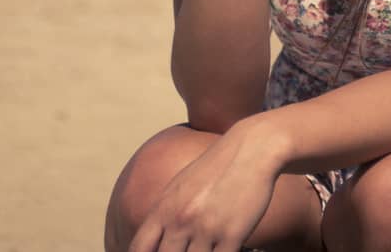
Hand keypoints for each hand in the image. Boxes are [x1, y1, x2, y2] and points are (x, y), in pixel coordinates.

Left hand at [127, 122, 280, 251]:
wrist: (251, 149)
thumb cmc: (216, 168)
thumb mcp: (180, 186)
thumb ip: (164, 214)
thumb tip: (152, 240)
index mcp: (164, 208)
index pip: (139, 248)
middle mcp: (181, 220)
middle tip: (187, 250)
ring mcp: (206, 228)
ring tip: (207, 247)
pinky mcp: (232, 234)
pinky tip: (224, 249)